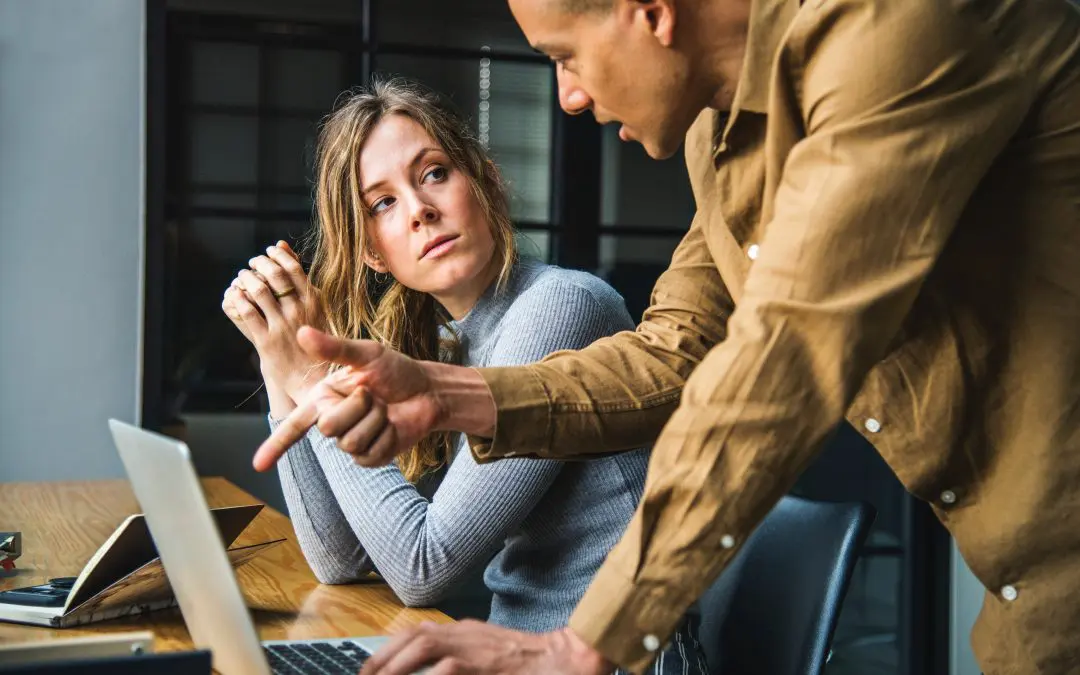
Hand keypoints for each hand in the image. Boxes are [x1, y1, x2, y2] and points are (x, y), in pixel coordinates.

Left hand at [221, 242, 328, 402]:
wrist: (312, 377)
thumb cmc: (314, 339)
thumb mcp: (315, 307)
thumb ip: (298, 277)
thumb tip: (281, 244)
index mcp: (315, 302)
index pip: (293, 268)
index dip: (277, 256)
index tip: (268, 252)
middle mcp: (299, 312)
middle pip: (275, 276)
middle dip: (260, 264)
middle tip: (253, 263)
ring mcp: (282, 326)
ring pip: (259, 291)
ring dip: (246, 279)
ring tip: (243, 276)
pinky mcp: (266, 341)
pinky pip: (248, 313)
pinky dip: (238, 299)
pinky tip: (235, 295)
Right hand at [252, 327, 444, 470]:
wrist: (427, 391)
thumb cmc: (396, 370)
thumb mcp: (367, 354)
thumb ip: (334, 348)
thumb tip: (301, 332)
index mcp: (324, 398)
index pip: (294, 425)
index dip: (275, 445)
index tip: (257, 465)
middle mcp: (333, 421)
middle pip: (328, 427)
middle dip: (357, 407)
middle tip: (373, 394)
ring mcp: (352, 442)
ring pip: (350, 442)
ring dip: (375, 420)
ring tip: (384, 409)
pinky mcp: (371, 457)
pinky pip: (370, 454)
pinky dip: (386, 436)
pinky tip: (393, 426)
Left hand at [358, 622, 611, 674]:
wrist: (566, 659)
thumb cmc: (528, 662)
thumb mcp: (487, 655)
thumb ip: (460, 661)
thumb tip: (436, 670)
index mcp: (465, 631)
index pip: (417, 633)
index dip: (389, 651)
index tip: (371, 668)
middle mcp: (466, 633)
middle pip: (414, 636)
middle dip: (384, 657)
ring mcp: (476, 646)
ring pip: (424, 645)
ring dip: (398, 663)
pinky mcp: (485, 663)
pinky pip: (448, 668)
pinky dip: (429, 674)